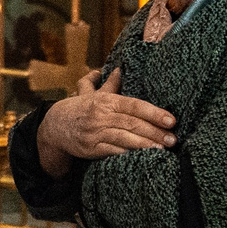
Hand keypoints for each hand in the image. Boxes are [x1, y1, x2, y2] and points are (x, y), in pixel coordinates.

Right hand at [34, 68, 175, 177]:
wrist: (53, 126)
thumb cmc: (78, 109)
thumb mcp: (92, 94)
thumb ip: (109, 85)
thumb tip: (119, 69)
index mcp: (105, 100)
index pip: (134, 105)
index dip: (154, 113)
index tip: (172, 120)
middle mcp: (100, 115)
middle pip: (132, 123)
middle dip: (155, 132)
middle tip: (173, 139)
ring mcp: (94, 133)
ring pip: (124, 138)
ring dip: (146, 144)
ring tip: (163, 149)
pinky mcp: (90, 149)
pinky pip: (113, 152)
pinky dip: (129, 154)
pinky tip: (143, 157)